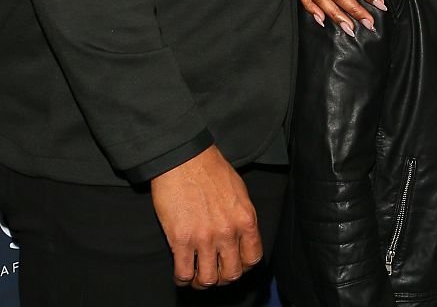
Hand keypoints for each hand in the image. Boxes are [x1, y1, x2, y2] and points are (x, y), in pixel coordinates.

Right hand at [150, 145, 261, 288]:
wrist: (183, 158)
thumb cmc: (210, 169)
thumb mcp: (239, 190)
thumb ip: (241, 216)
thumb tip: (241, 236)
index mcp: (245, 218)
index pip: (253, 258)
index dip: (243, 266)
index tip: (234, 264)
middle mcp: (228, 232)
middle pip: (231, 274)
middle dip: (223, 277)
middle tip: (215, 271)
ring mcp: (204, 238)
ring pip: (208, 280)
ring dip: (202, 281)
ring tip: (197, 275)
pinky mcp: (181, 240)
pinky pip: (184, 274)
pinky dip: (183, 279)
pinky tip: (182, 273)